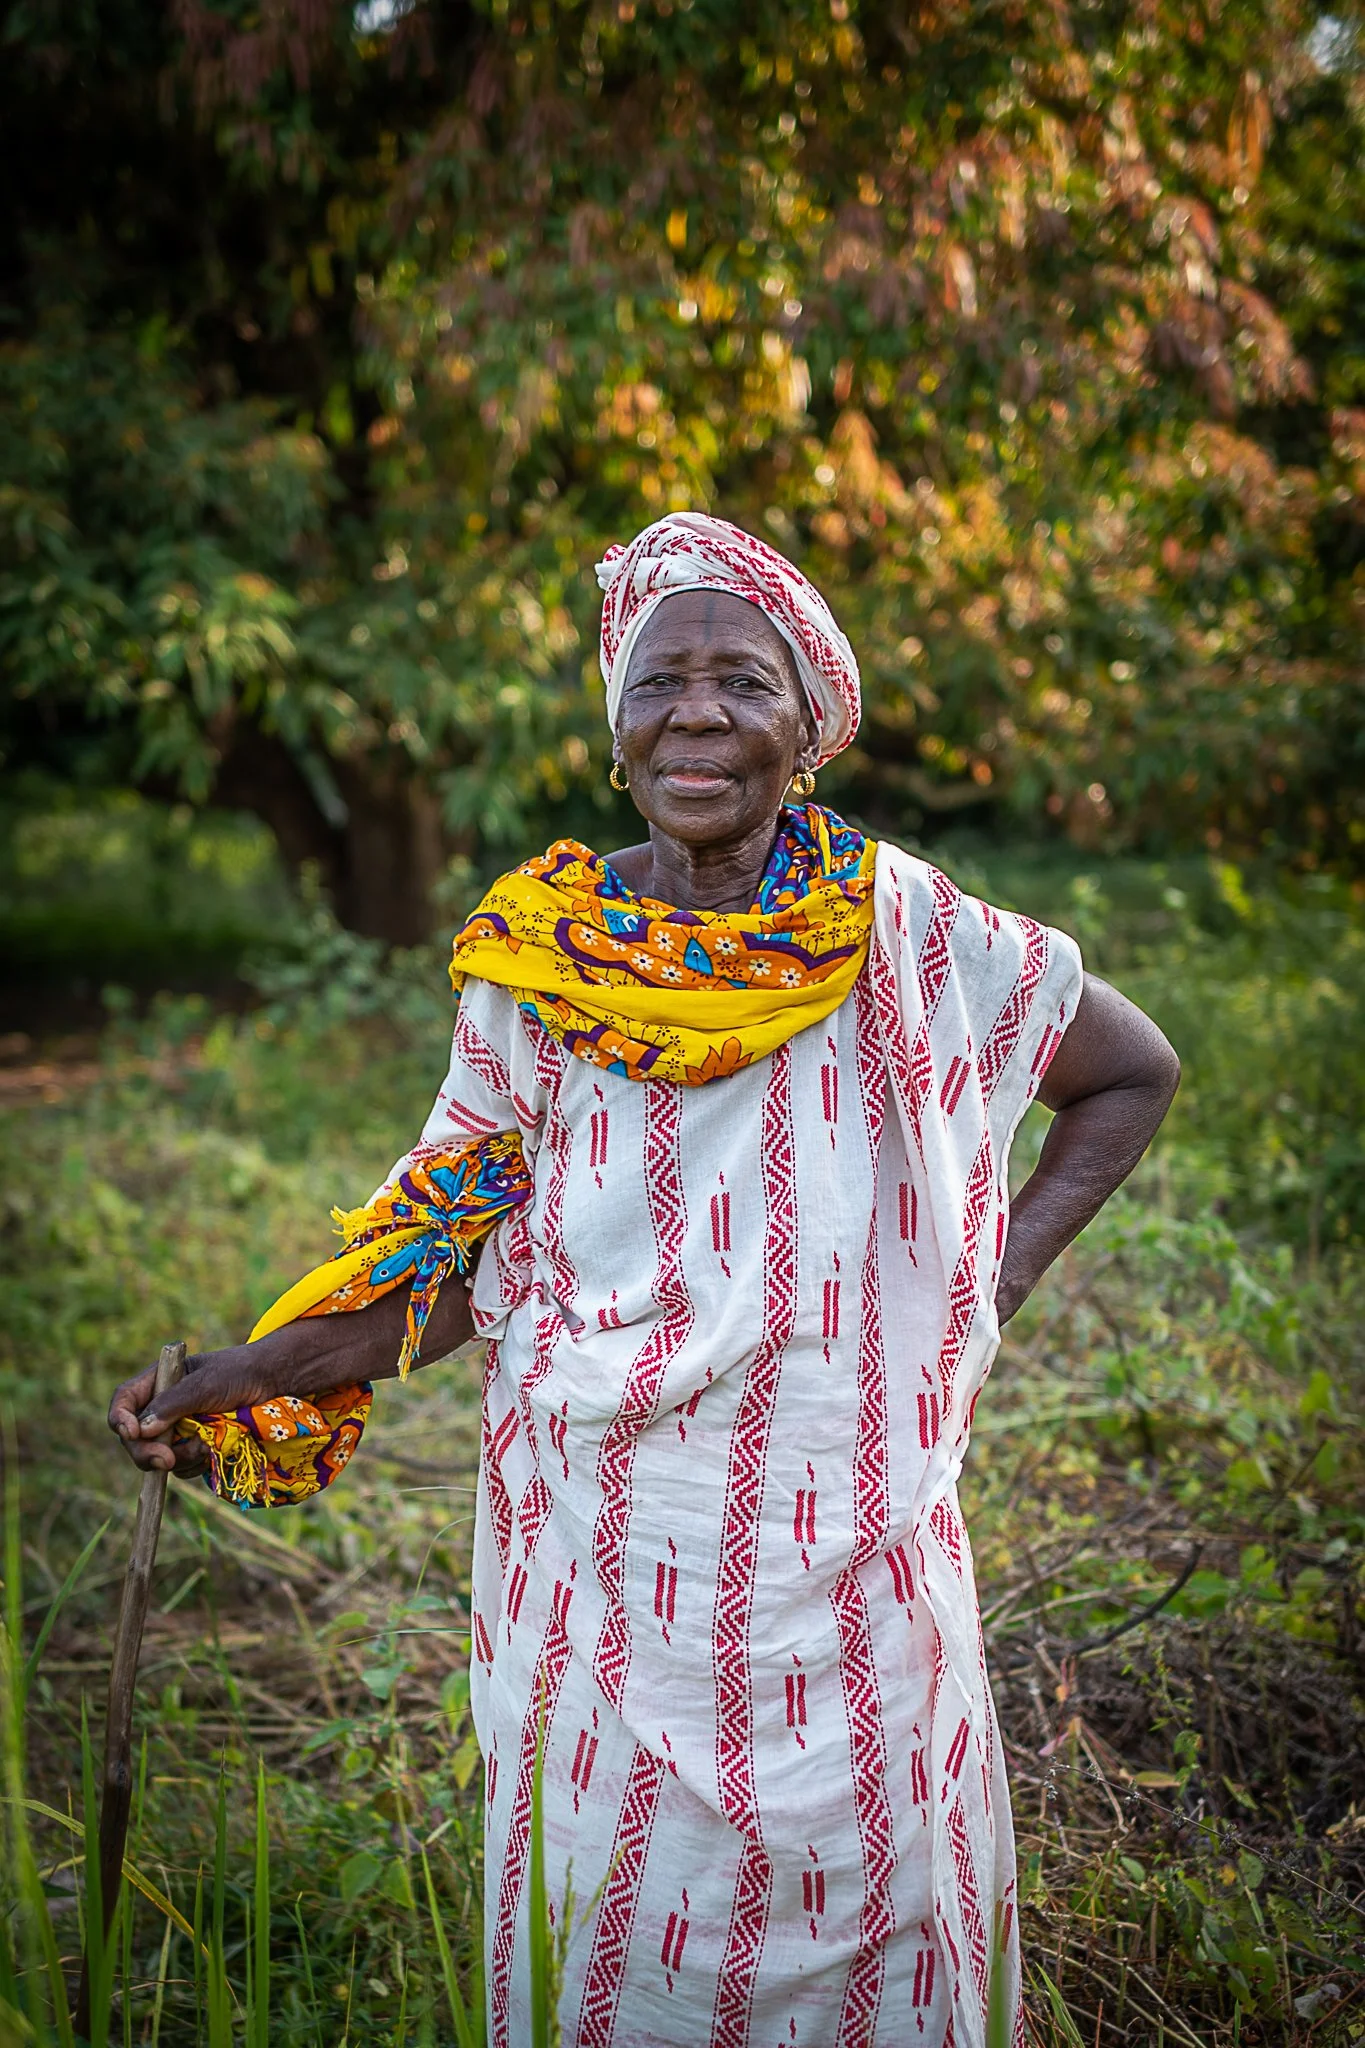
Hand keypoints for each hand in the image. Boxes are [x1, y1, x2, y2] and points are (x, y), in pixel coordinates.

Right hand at [106, 1345, 279, 1476]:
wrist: (274, 1385)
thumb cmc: (240, 1373)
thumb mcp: (206, 1384)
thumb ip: (173, 1404)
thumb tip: (141, 1430)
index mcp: (159, 1382)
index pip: (124, 1402)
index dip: (120, 1419)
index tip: (133, 1433)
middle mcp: (163, 1407)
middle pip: (134, 1438)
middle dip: (148, 1451)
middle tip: (168, 1461)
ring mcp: (178, 1430)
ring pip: (158, 1457)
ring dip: (179, 1458)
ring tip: (206, 1446)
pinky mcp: (194, 1447)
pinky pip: (181, 1467)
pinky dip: (193, 1464)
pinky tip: (211, 1453)